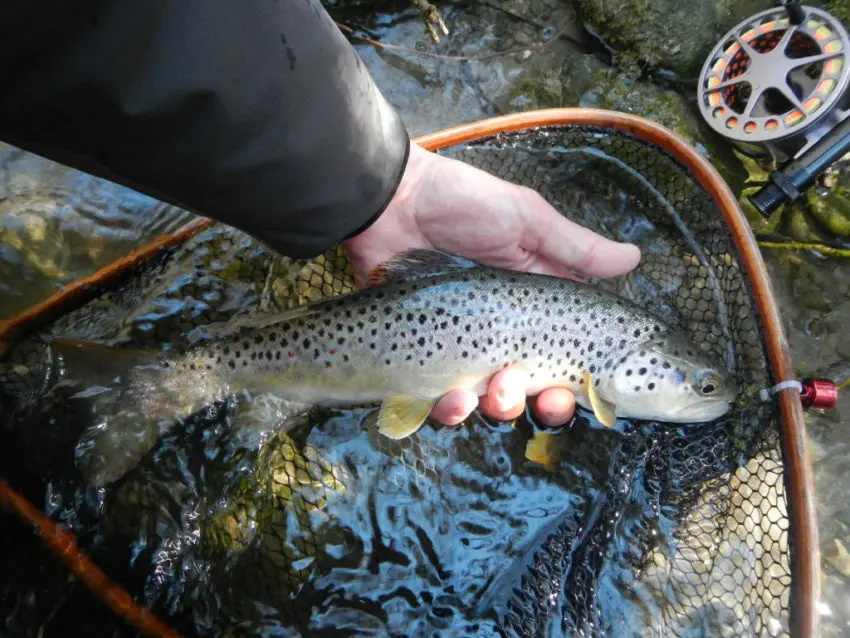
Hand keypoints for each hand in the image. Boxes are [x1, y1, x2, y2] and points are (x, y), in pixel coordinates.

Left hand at [343, 143, 640, 427]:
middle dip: (543, 404)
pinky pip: (439, 401)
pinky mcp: (422, 359)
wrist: (391, 204)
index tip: (586, 392)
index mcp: (532, 306)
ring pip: (489, 402)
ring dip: (500, 407)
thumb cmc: (463, 205)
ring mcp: (461, 349)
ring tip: (495, 392)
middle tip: (543, 399)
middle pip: (533, 389)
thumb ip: (576, 247)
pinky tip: (453, 398)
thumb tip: (635, 258)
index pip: (566, 355)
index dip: (580, 382)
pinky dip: (450, 409)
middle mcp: (501, 333)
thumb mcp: (526, 220)